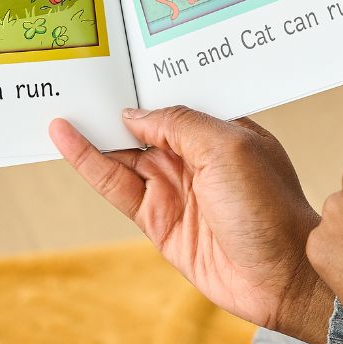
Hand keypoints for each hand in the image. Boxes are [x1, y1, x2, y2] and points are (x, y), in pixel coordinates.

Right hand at [50, 107, 333, 343]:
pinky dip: (88, 162)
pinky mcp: (156, 219)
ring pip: (121, 153)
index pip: (170, 100)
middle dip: (109, 105)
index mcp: (217, 130)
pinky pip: (114, 185)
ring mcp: (173, 187)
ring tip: (59, 102)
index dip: (140, 85)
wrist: (283, 279)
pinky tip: (67, 140)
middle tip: (73, 79)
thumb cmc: (270, 208)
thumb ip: (178, 124)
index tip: (110, 63)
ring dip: (91, 131)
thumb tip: (133, 115)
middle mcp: (193, 156)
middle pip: (140, 125)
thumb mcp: (226, 147)